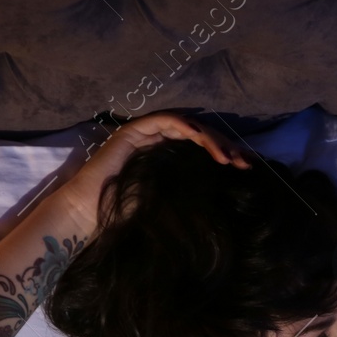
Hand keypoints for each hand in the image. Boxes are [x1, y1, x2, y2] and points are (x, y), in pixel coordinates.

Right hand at [59, 112, 251, 223]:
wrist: (89, 215)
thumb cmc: (127, 215)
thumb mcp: (172, 203)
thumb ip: (193, 193)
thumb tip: (228, 196)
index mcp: (168, 157)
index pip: (203, 148)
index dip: (226, 153)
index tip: (246, 169)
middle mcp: (158, 142)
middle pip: (199, 134)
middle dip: (225, 145)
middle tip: (244, 163)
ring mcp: (145, 134)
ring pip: (187, 126)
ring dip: (211, 139)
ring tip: (229, 158)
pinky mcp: (132, 132)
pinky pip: (165, 120)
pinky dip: (186, 128)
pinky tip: (204, 142)